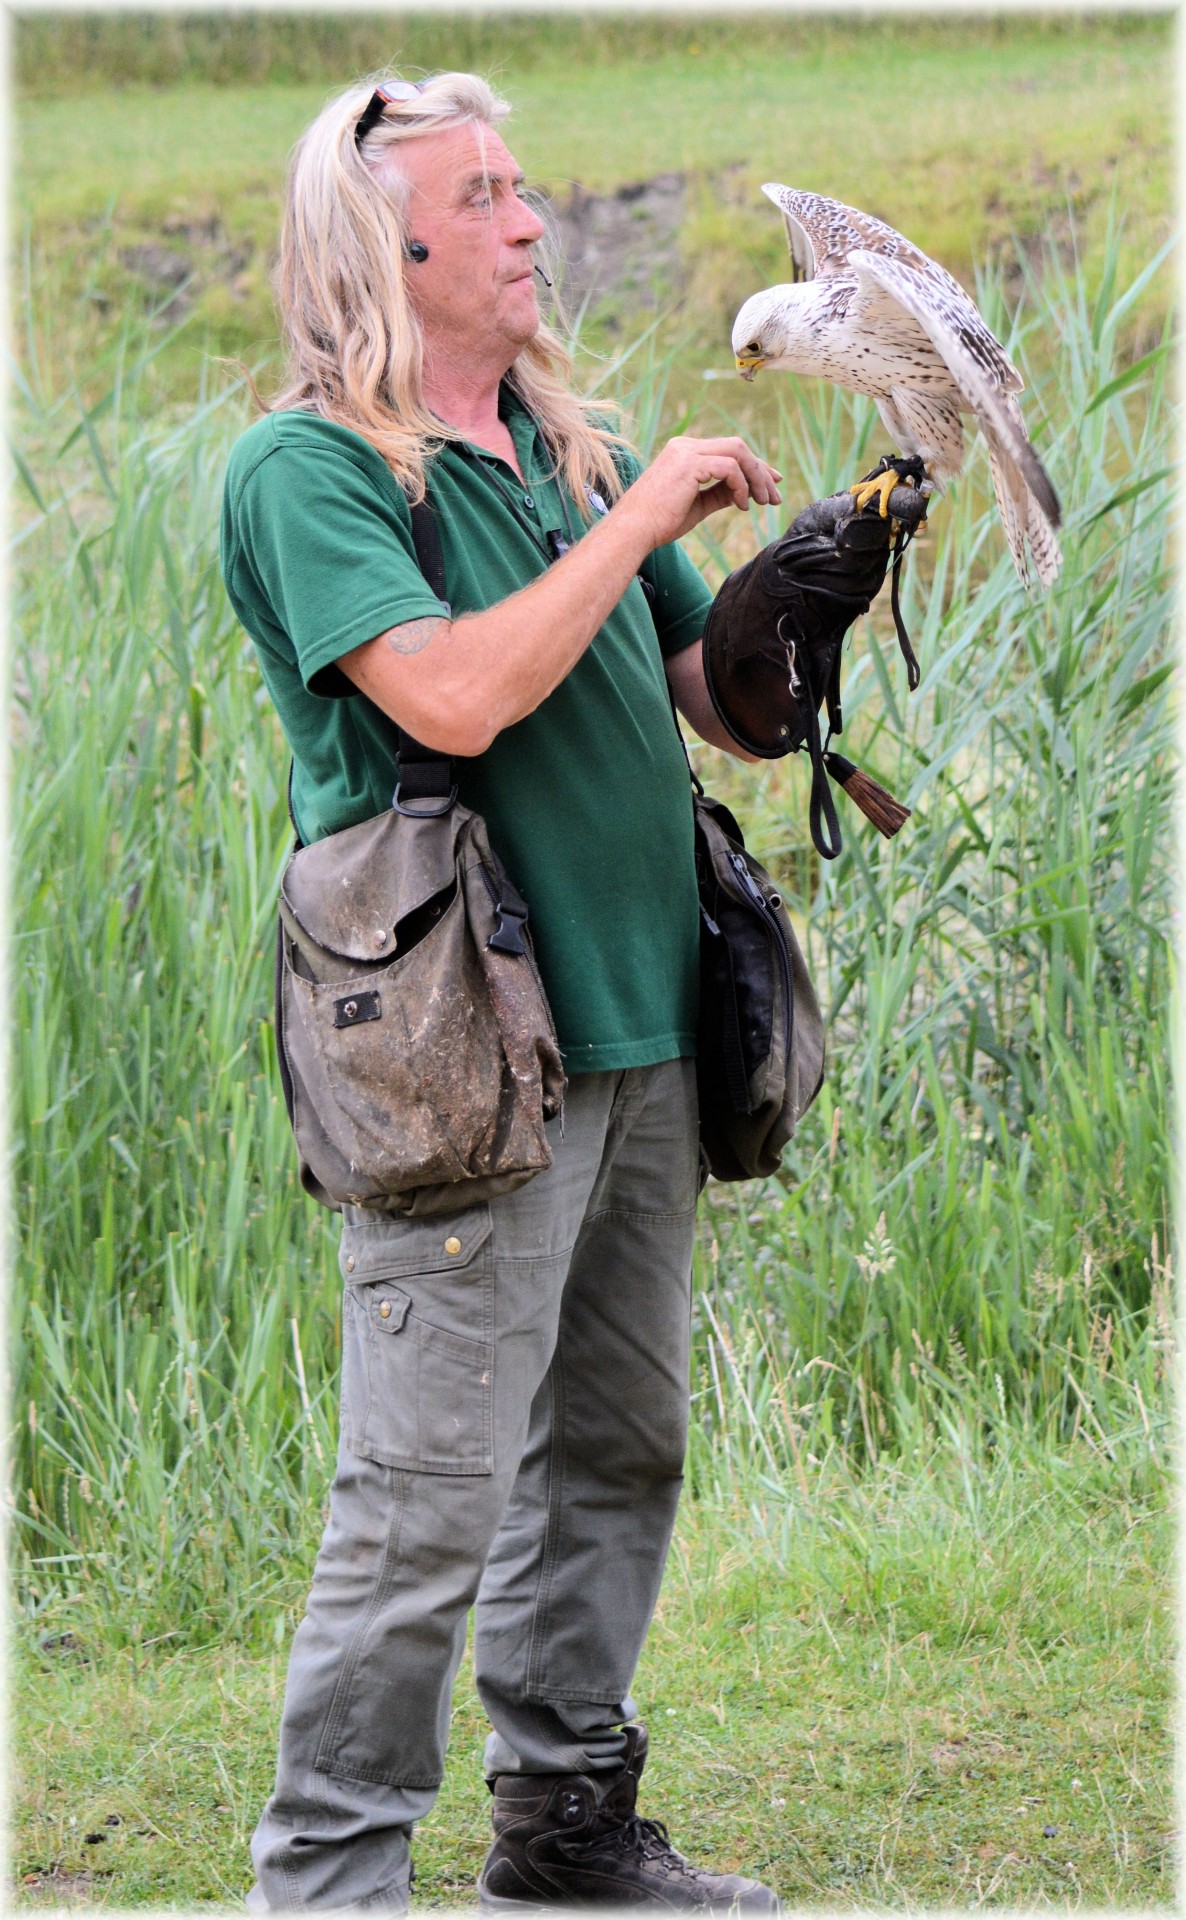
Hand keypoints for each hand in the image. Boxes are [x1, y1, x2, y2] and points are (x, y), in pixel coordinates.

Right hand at [615, 436, 781, 550]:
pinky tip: (742, 505)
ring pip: (738, 451)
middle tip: (775, 497)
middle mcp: (686, 445)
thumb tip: (744, 495)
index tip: (772, 485)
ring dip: (756, 477)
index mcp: (685, 452)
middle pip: (738, 446)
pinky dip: (741, 485)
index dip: (755, 466)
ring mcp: (687, 451)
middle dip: (761, 470)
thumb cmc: (659, 523)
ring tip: (763, 503)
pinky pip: (729, 467)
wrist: (634, 531)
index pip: (729, 451)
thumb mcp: (697, 506)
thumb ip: (720, 495)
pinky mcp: (689, 463)